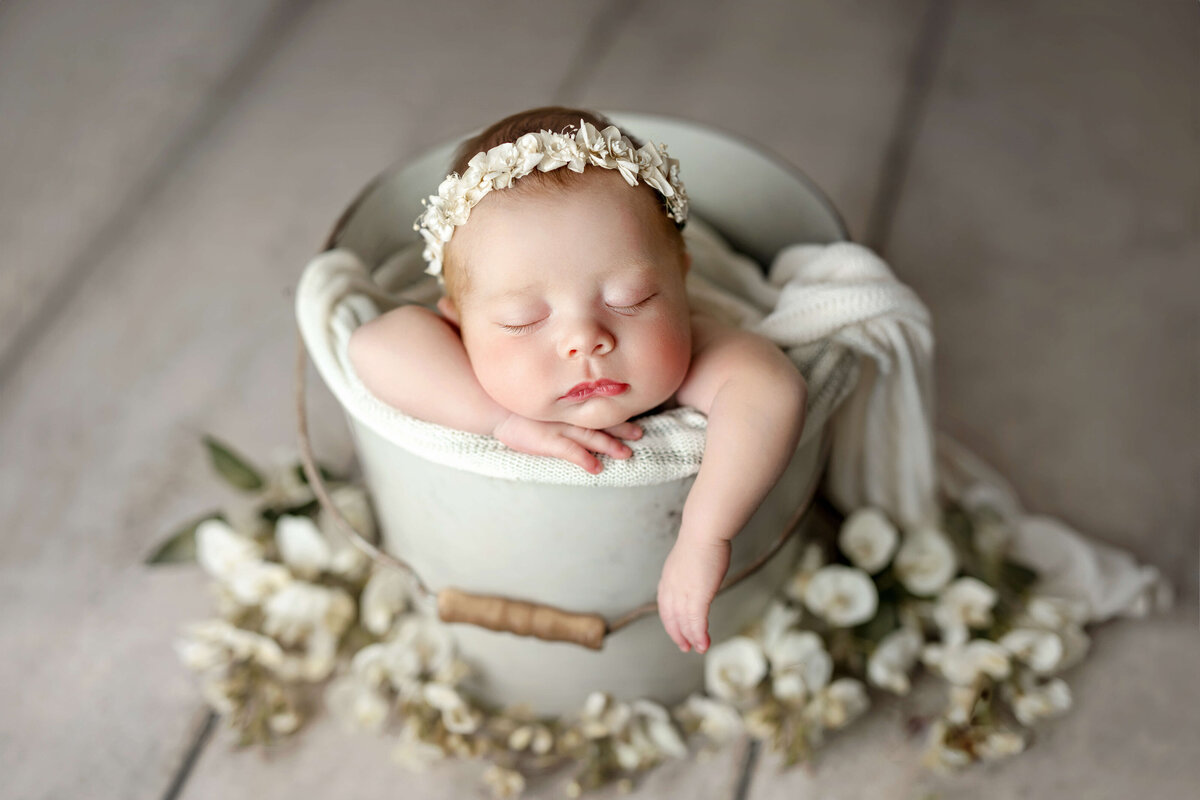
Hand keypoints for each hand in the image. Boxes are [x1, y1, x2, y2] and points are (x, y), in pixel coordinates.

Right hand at [493, 414, 642, 473]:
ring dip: (610, 445)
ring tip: (626, 454)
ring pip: (591, 437)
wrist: (492, 404)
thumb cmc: (510, 400)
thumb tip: (559, 402)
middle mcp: (566, 414)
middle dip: (620, 428)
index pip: (593, 408)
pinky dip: (585, 460)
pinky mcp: (548, 441)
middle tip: (639, 433)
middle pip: (599, 421)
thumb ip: (549, 400)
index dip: (612, 412)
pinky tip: (597, 468)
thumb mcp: (534, 396)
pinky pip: (571, 452)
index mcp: (565, 404)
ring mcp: (559, 428)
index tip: (629, 413)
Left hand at [656, 535, 730, 653]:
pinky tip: (704, 643)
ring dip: (691, 638)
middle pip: (671, 617)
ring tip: (698, 648)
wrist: (704, 531)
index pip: (665, 606)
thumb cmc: (703, 538)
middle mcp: (672, 587)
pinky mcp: (698, 596)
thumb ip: (691, 570)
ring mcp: (683, 593)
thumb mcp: (691, 557)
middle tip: (685, 646)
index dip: (671, 621)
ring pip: (684, 622)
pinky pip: (697, 621)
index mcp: (668, 578)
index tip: (677, 630)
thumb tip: (699, 572)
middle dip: (678, 634)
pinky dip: (700, 634)